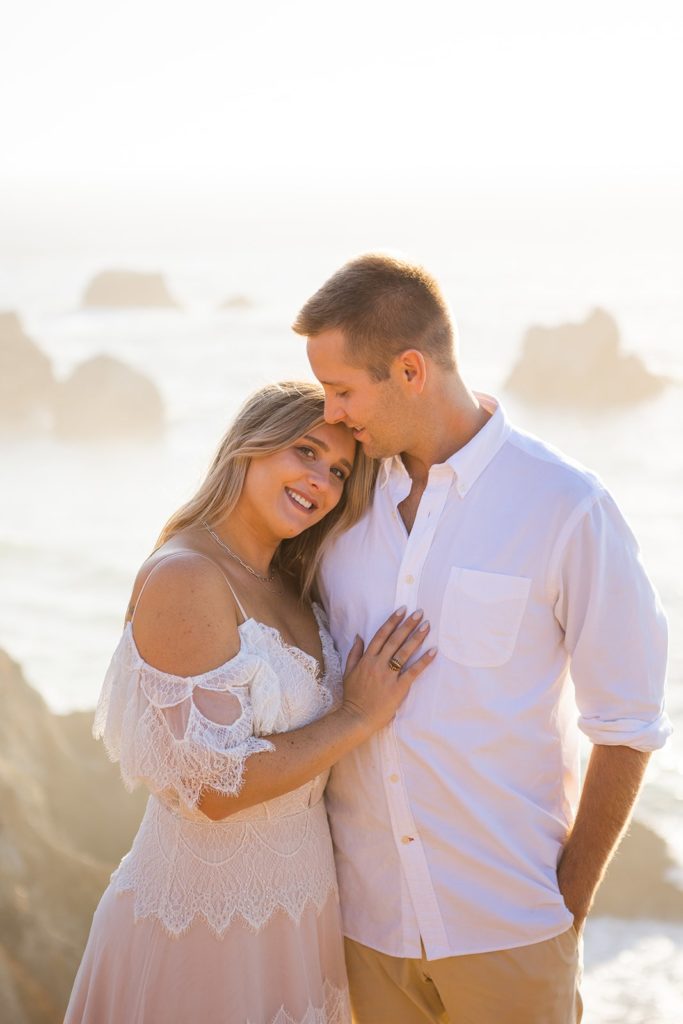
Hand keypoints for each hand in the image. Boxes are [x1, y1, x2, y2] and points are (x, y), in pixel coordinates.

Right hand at [341, 608, 435, 732]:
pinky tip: (433, 651)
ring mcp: (389, 675)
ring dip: (417, 637)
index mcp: (367, 659)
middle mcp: (378, 664)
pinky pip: (413, 671)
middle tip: (419, 613)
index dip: (392, 621)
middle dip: (408, 625)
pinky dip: (424, 661)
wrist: (357, 717)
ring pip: (404, 652)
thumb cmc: (353, 696)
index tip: (402, 610)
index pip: (381, 635)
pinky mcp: (398, 687)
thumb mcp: (348, 672)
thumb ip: (354, 653)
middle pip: (395, 640)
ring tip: (427, 626)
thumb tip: (359, 635)